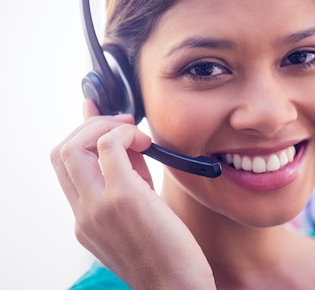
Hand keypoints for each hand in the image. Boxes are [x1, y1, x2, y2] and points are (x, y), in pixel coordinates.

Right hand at [50, 100, 215, 289]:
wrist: (177, 288)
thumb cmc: (168, 252)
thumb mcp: (139, 212)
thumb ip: (129, 179)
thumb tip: (127, 142)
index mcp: (85, 219)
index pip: (64, 166)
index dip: (81, 134)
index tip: (101, 117)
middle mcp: (84, 214)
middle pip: (61, 152)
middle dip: (91, 125)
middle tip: (123, 123)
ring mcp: (99, 207)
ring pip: (76, 145)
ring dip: (106, 126)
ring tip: (135, 133)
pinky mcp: (124, 198)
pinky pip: (110, 147)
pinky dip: (126, 133)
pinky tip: (146, 142)